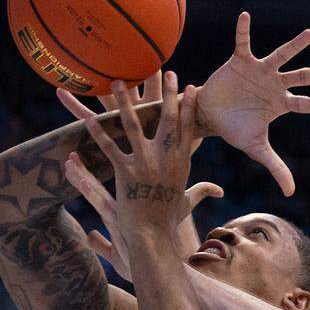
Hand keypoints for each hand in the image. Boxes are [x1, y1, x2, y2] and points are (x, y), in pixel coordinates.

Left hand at [65, 72, 221, 277]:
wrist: (154, 238)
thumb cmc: (170, 222)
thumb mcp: (187, 203)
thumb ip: (202, 192)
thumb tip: (219, 191)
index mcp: (180, 163)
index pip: (187, 128)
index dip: (189, 106)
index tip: (190, 87)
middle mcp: (164, 159)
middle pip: (165, 119)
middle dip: (165, 94)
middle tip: (164, 71)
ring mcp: (144, 164)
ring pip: (133, 126)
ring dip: (125, 101)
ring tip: (119, 82)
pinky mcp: (125, 173)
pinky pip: (109, 148)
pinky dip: (99, 134)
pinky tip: (89, 119)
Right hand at [195, 12, 309, 195]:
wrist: (208, 116)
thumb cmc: (234, 130)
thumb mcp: (257, 149)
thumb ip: (276, 166)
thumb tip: (291, 193)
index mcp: (280, 104)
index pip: (302, 103)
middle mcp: (274, 84)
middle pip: (301, 77)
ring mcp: (259, 71)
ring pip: (281, 56)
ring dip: (296, 46)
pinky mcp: (240, 61)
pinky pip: (242, 43)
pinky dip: (243, 30)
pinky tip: (245, 15)